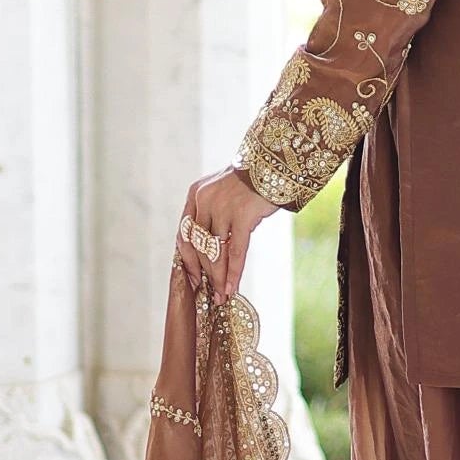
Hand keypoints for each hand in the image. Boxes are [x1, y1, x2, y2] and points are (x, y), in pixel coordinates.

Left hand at [175, 167, 279, 303]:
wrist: (275, 164)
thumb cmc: (252, 181)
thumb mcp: (224, 193)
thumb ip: (212, 214)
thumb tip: (210, 250)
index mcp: (195, 194)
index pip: (184, 234)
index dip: (187, 259)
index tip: (193, 278)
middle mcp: (204, 200)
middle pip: (199, 246)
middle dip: (204, 273)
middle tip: (208, 292)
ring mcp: (222, 207)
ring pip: (216, 252)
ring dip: (219, 277)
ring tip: (222, 295)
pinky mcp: (242, 215)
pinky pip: (236, 251)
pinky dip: (234, 272)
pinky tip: (233, 287)